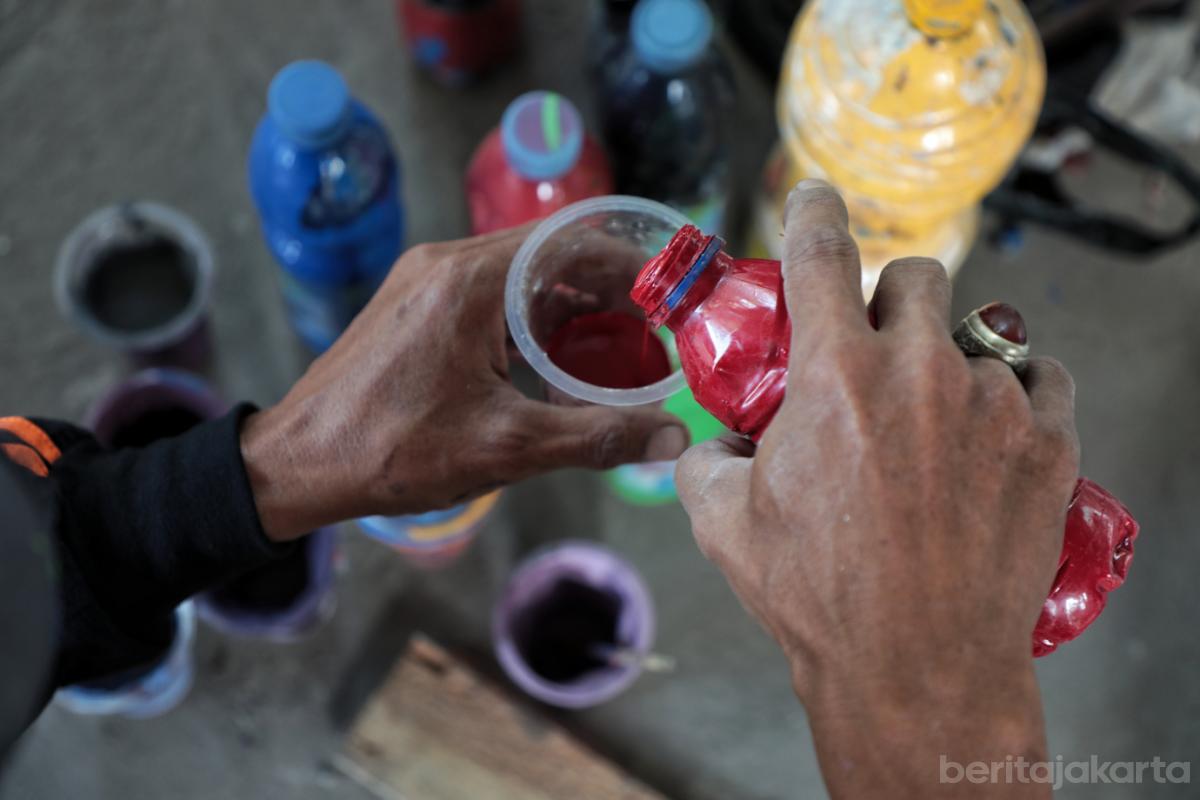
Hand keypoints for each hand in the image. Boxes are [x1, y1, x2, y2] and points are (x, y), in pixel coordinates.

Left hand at [242, 225, 688, 541]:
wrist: (295, 464)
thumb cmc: (390, 451)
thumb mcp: (507, 446)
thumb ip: (597, 436)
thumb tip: (670, 435)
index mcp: (468, 280)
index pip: (573, 242)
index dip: (631, 267)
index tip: (668, 298)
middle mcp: (444, 265)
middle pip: (549, 255)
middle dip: (607, 290)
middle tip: (651, 332)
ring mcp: (424, 283)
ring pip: (519, 276)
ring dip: (569, 306)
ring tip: (615, 349)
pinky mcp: (413, 307)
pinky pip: (489, 297)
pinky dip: (531, 320)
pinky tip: (555, 363)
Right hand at [675, 181, 1078, 797]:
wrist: (914, 668)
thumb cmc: (817, 597)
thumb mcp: (723, 526)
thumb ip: (706, 463)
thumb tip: (714, 449)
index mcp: (833, 375)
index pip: (819, 253)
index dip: (813, 212)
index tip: (816, 197)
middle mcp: (918, 371)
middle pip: (915, 277)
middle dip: (891, 298)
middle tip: (878, 349)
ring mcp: (992, 404)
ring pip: (979, 334)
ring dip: (950, 361)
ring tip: (936, 422)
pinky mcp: (1047, 444)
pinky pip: (1043, 381)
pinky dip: (1018, 393)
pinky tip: (994, 433)